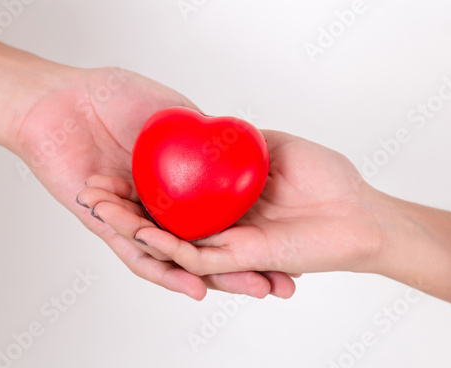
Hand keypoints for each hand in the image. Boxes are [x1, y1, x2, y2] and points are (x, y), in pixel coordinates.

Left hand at [14, 67, 295, 299]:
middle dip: (243, 269)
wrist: (64, 98)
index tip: (289, 249)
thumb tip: (236, 146)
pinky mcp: (106, 227)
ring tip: (252, 288)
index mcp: (178, 185)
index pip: (220, 219)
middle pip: (205, 246)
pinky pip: (136, 254)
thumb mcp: (174, 112)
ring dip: (215, 277)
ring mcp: (134, 219)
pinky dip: (165, 269)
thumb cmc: (116, 96)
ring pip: (177, 258)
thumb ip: (202, 132)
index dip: (254, 237)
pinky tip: (194, 283)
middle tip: (279, 283)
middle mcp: (159, 207)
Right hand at [93, 130, 382, 276]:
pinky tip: (137, 228)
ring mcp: (226, 242)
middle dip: (123, 207)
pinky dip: (164, 244)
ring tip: (97, 206)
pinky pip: (195, 253)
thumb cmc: (327, 176)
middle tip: (88, 190)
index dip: (136, 184)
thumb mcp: (274, 145)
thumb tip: (212, 125)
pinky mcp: (238, 257)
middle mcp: (218, 223)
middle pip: (162, 217)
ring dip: (131, 225)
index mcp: (222, 199)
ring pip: (169, 238)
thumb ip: (241, 141)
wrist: (361, 214)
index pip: (169, 194)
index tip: (105, 166)